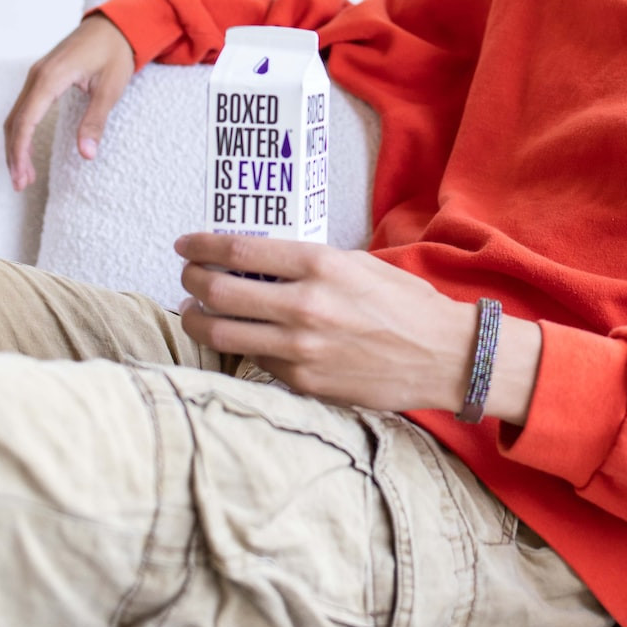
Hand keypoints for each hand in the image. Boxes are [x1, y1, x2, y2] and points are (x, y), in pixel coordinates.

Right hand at [4, 14, 135, 189]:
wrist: (115, 25)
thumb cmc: (115, 53)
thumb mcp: (110, 88)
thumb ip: (96, 121)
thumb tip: (86, 154)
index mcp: (51, 77)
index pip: (26, 120)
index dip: (20, 151)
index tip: (22, 175)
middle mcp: (37, 75)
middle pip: (15, 121)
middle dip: (14, 154)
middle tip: (20, 183)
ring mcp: (36, 74)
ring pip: (15, 115)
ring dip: (15, 145)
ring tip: (23, 174)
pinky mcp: (41, 76)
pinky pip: (23, 106)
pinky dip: (21, 130)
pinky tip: (26, 148)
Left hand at [175, 233, 542, 422]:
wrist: (442, 356)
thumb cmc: (404, 304)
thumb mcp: (357, 264)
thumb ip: (307, 263)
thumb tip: (256, 263)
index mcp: (319, 265)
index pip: (238, 250)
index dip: (201, 245)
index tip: (184, 245)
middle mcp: (304, 305)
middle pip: (218, 291)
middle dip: (191, 281)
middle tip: (187, 277)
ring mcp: (300, 348)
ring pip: (222, 332)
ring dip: (197, 319)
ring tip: (194, 311)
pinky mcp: (303, 381)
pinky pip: (254, 360)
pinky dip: (239, 346)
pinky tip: (239, 338)